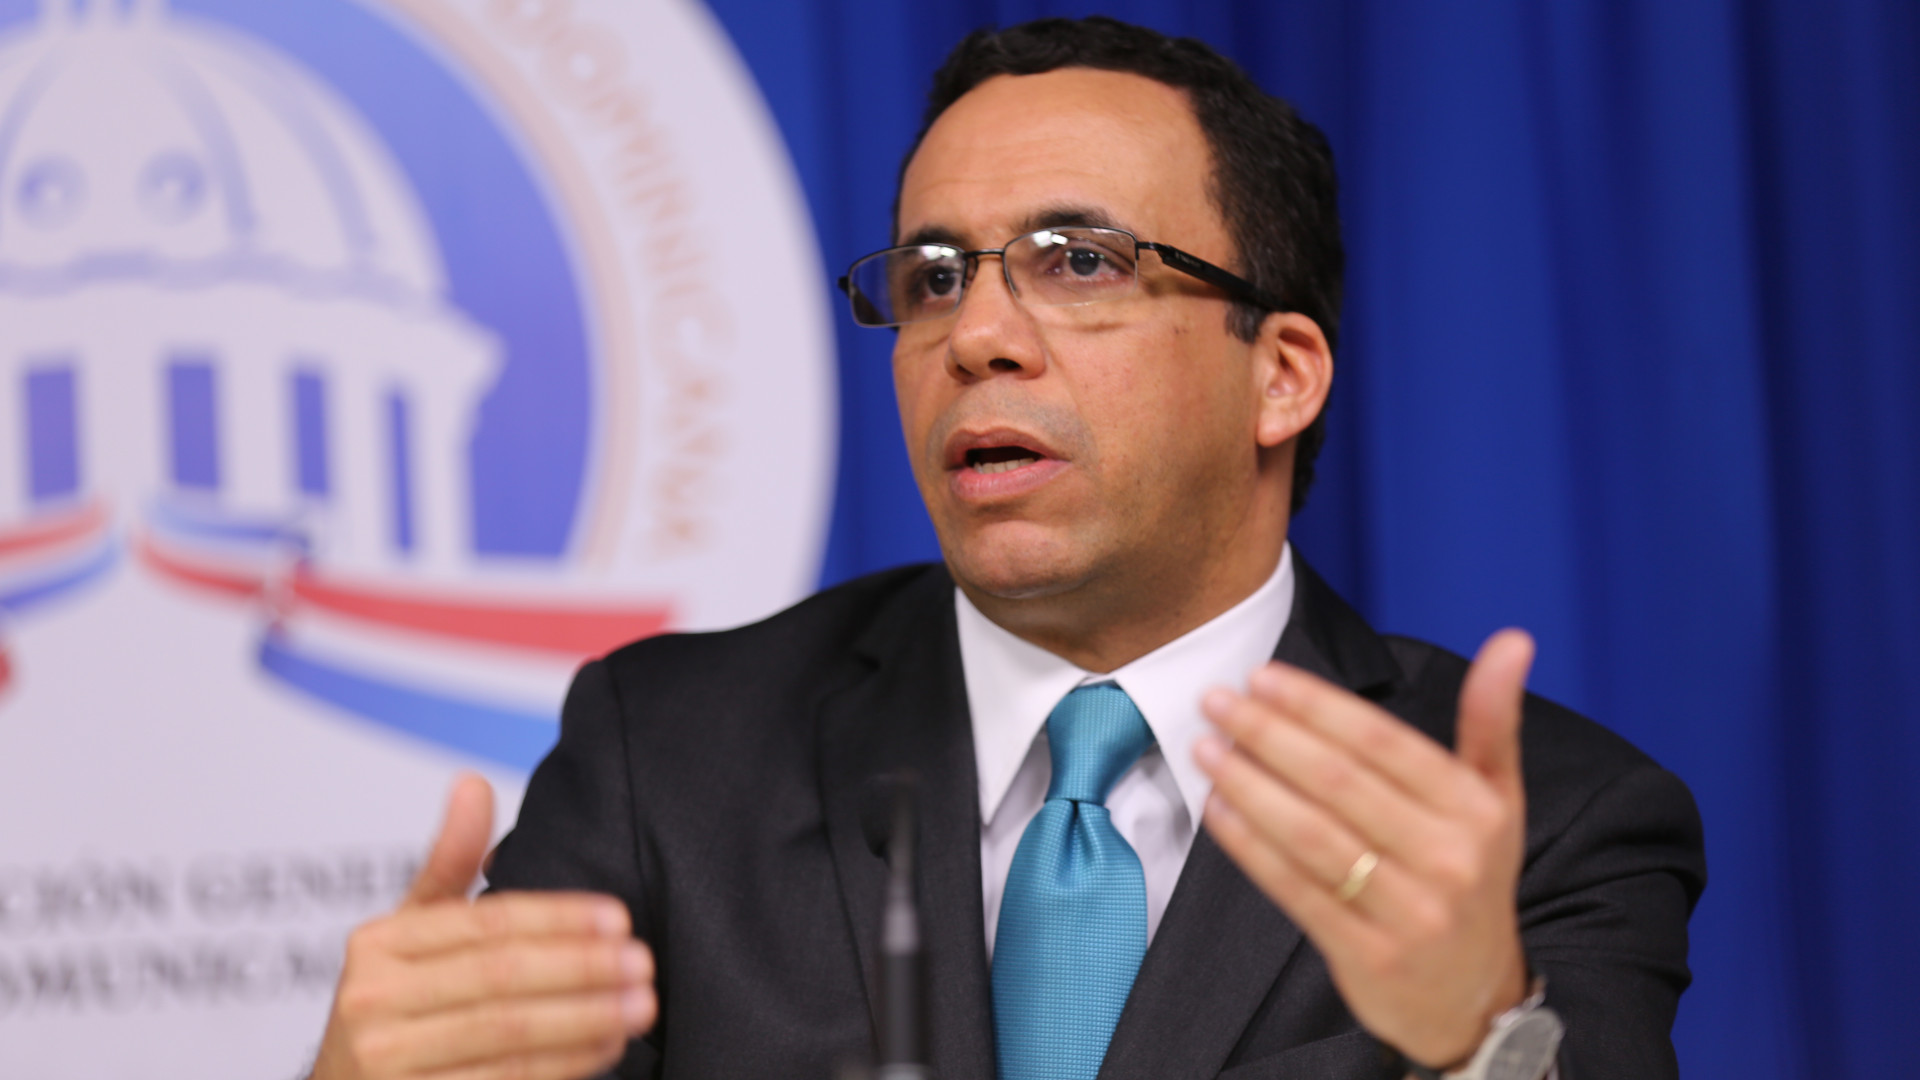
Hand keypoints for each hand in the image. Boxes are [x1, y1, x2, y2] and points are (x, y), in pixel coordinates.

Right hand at [311, 774, 654, 1079]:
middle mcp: (374, 1001)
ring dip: (586, 1018)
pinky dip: (564, 1065)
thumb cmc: (388, 1004)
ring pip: (509, 1034)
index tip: (618, 917)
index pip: (486, 923)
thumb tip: (473, 782)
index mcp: (379, 944)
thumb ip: (448, 860)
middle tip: (642, 961)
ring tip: (640, 1005)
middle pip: (501, 976)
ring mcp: (390, 1061)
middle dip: (583, 968)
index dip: (558, 918)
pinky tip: (606, 1047)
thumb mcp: (406, 929)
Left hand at [1194, 630, 1535, 1068]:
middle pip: (1339, 782)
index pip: (1383, 743)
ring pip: (1310, 834)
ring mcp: (1407, 911)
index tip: (1263, 677)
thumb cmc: (1472, 877)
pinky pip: (1295, 888)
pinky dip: (1250, 846)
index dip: (1317, 706)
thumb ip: (1492, 720)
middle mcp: (1447, 859)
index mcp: (1475, 810)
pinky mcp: (1367, 953)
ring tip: (1207, 748)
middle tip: (1217, 701)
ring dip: (1249, 784)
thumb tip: (1513, 640)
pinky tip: (1219, 809)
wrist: (1475, 997)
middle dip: (1269, 734)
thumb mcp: (1496, 800)